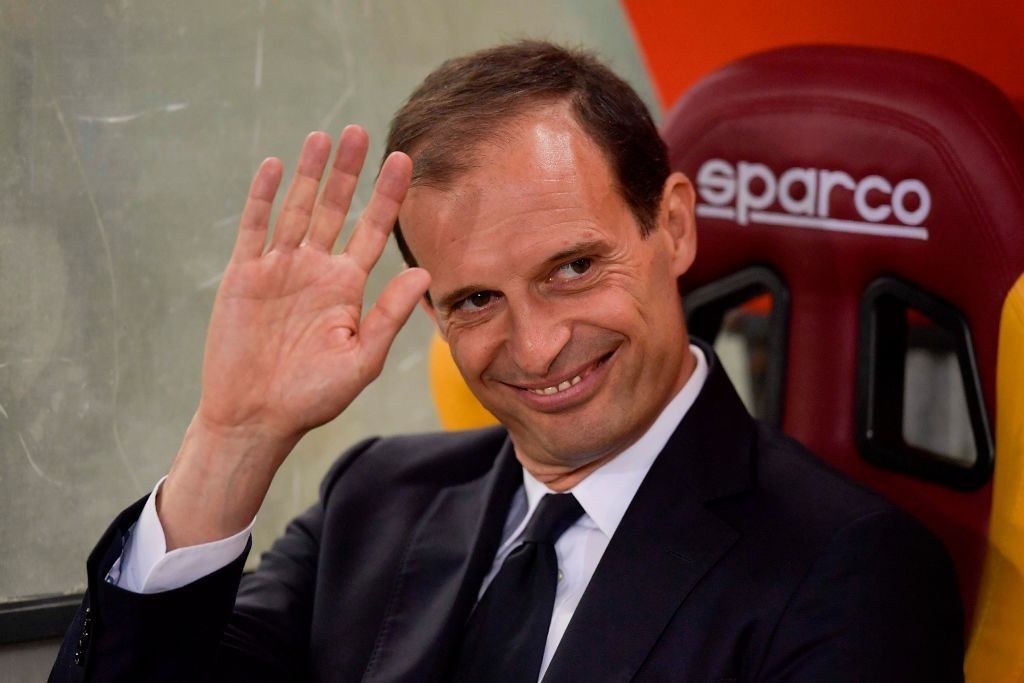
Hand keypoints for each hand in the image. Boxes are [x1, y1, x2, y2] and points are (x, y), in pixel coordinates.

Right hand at [197, 127, 428, 447]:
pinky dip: (262, 198)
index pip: (374, 231)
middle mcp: (316, 271)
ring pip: (296, 209)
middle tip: (360, 132)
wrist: (254, 416)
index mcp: (347, 287)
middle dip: (348, 172)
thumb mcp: (361, 360)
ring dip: (308, 174)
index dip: (387, 196)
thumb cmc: (312, 397)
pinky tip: (274, 167)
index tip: (404, 161)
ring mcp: (279, 270)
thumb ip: (389, 315)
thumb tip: (424, 272)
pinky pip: (255, 229)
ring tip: (322, 137)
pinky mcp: (245, 275)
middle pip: (335, 209)